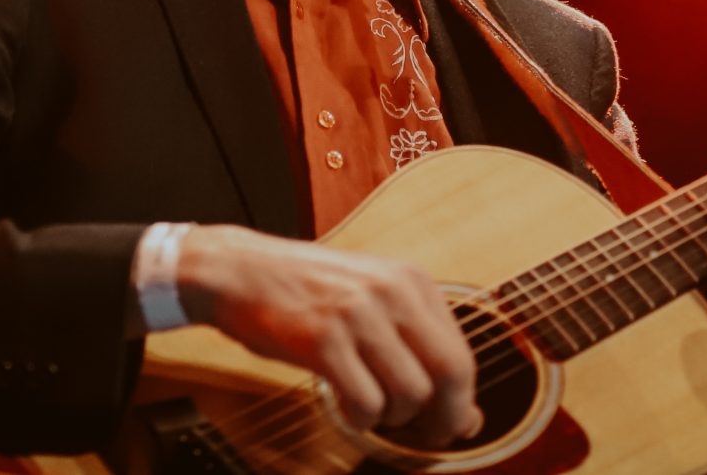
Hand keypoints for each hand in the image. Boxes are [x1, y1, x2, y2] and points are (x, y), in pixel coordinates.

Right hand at [174, 224, 480, 446]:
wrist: (240, 271)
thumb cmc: (306, 292)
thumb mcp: (372, 299)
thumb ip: (418, 347)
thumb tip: (467, 416)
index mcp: (410, 280)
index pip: (461, 354)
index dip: (460, 401)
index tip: (449, 422)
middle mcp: (391, 292)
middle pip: (450, 374)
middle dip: (442, 418)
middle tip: (424, 435)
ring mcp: (358, 315)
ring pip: (410, 394)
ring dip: (392, 418)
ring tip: (369, 408)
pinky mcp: (324, 340)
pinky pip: (365, 403)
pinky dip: (360, 418)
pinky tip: (344, 405)